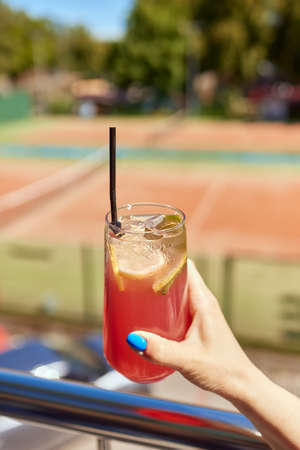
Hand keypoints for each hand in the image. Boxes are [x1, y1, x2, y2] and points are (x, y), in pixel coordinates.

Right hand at [127, 259, 255, 400]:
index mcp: (203, 301)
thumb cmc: (221, 369)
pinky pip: (179, 306)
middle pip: (178, 277)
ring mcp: (201, 312)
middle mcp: (203, 302)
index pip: (185, 267)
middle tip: (134, 278)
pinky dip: (165, 306)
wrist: (240, 385)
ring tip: (137, 293)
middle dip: (157, 274)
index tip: (146, 259)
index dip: (166, 259)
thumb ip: (159, 350)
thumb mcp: (186, 359)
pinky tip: (152, 316)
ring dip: (160, 291)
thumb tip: (132, 338)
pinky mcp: (199, 323)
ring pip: (178, 292)